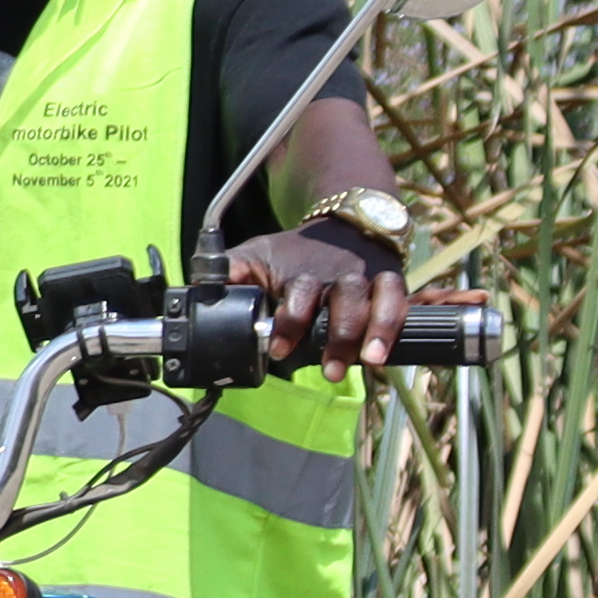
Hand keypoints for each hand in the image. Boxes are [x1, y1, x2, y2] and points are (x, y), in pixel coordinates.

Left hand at [224, 224, 411, 372]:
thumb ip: (231, 274)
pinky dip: (396, 321)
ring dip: (373, 331)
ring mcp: (365, 277)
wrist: (340, 226)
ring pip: (374, 300)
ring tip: (369, 361)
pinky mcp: (390, 279)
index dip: (290, 322)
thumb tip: (200, 290)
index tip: (277, 349)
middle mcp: (336, 275)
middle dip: (336, 336)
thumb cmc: (294, 253)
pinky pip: (398, 297)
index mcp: (301, 274)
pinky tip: (388, 350)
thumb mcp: (256, 256)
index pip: (298, 295)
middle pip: (342, 301)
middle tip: (329, 370)